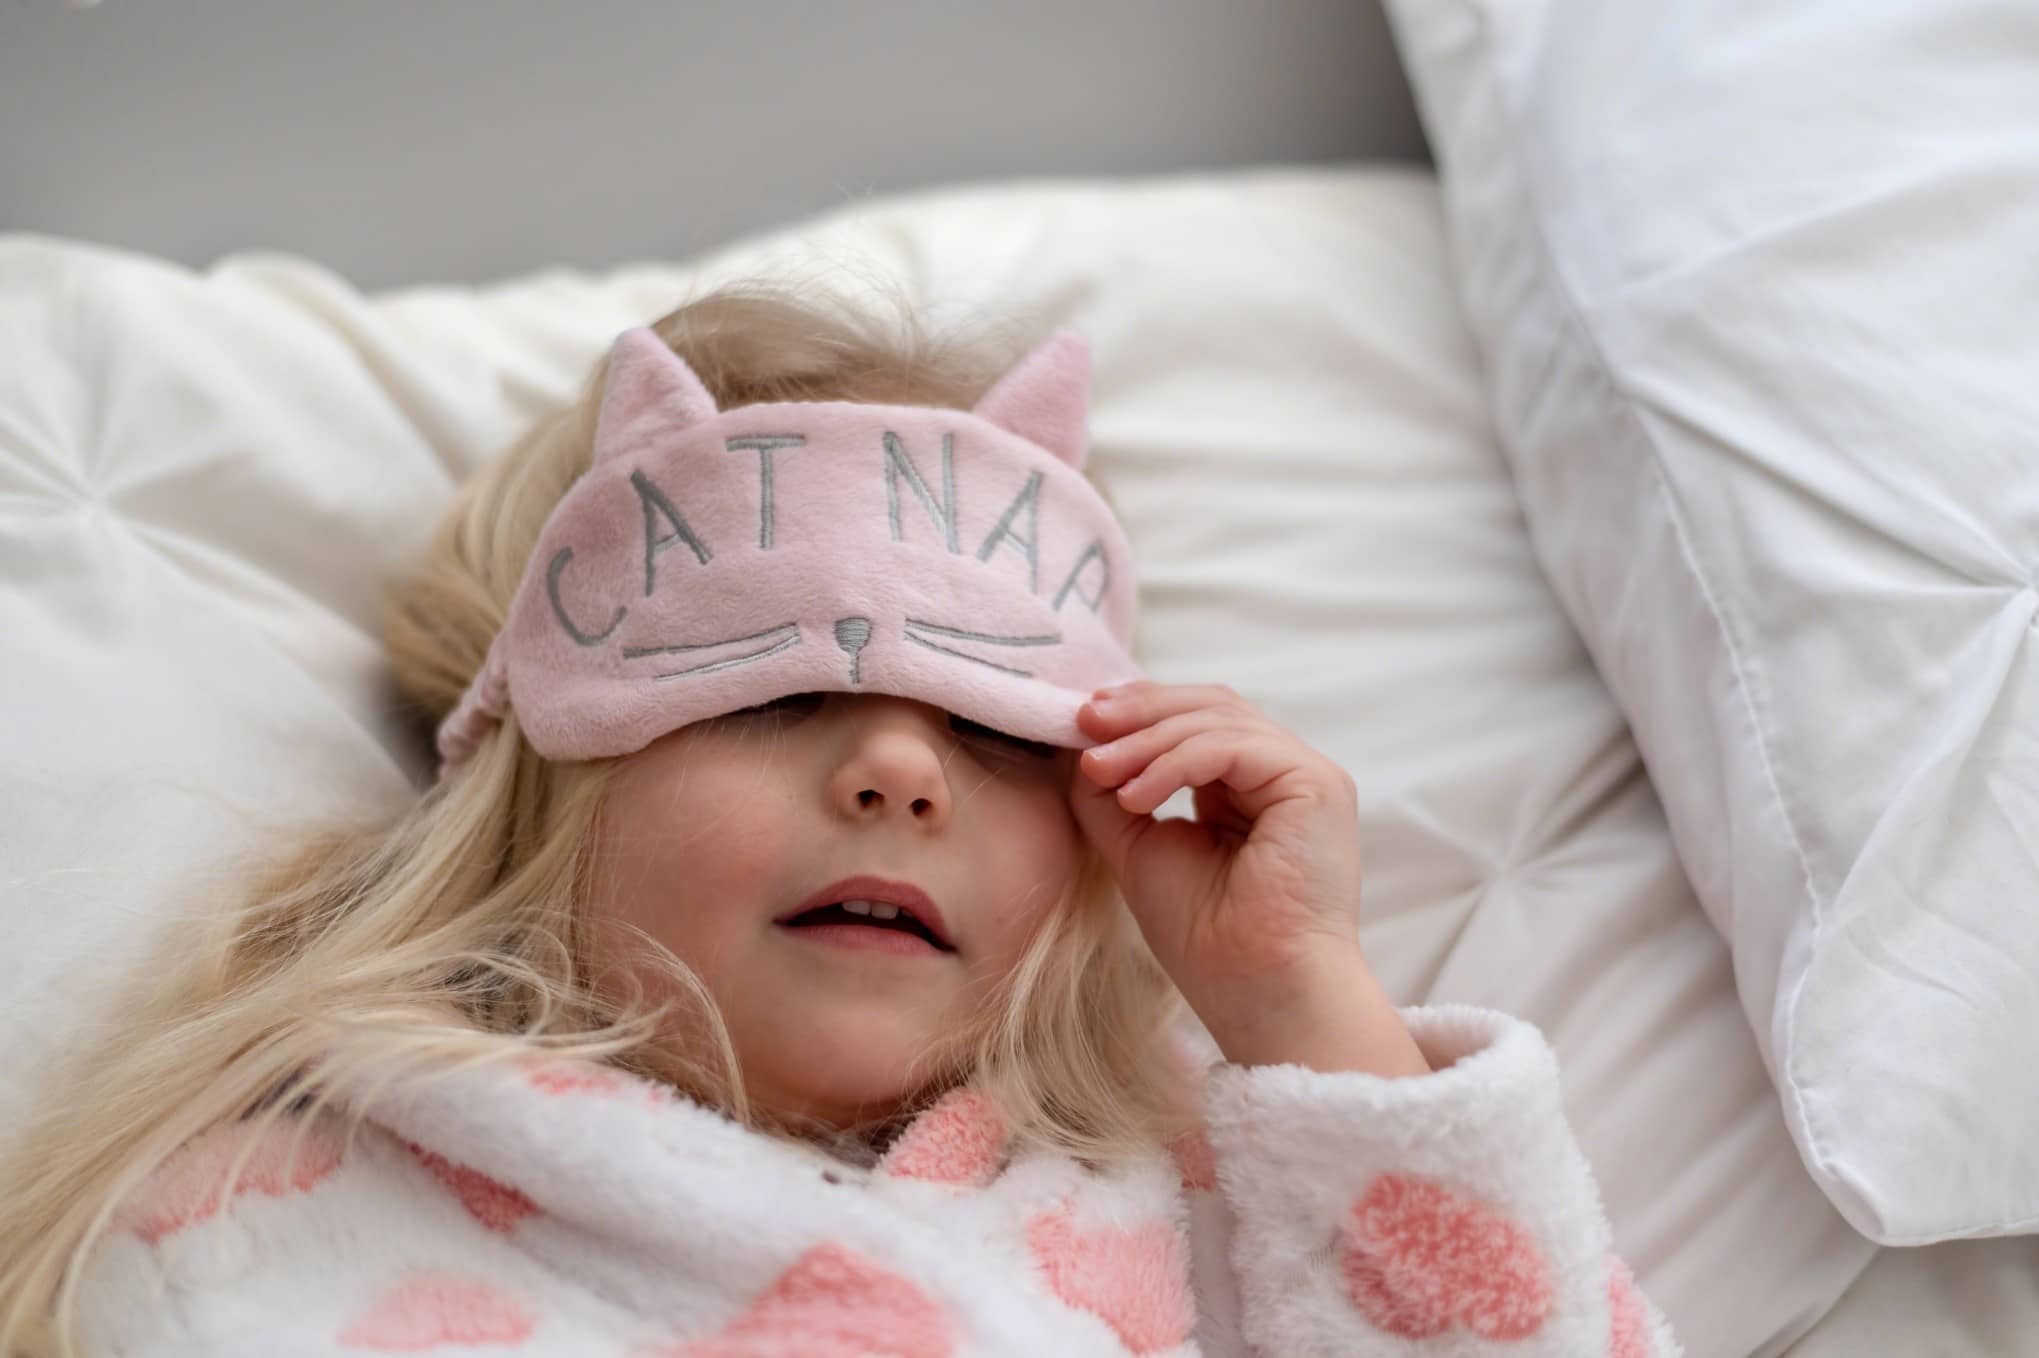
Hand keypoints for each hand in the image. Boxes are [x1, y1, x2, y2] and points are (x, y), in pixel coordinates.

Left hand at [1068, 680, 1372, 1024]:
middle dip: (1141, 709)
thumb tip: (1079, 746)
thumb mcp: (1141, 850)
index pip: (1197, 722)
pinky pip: (1233, 747)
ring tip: (1098, 769)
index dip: (1140, 713)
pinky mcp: (1316, 784)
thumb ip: (1113, 796)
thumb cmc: (1208, 942)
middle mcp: (1285, 775)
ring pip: (1218, 719)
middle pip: (1211, 705)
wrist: (1257, 994)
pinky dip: (1176, 762)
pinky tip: (1135, 796)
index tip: (1082, 722)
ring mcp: (1306, 776)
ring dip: (1147, 739)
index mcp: (1250, 790)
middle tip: (1085, 721)